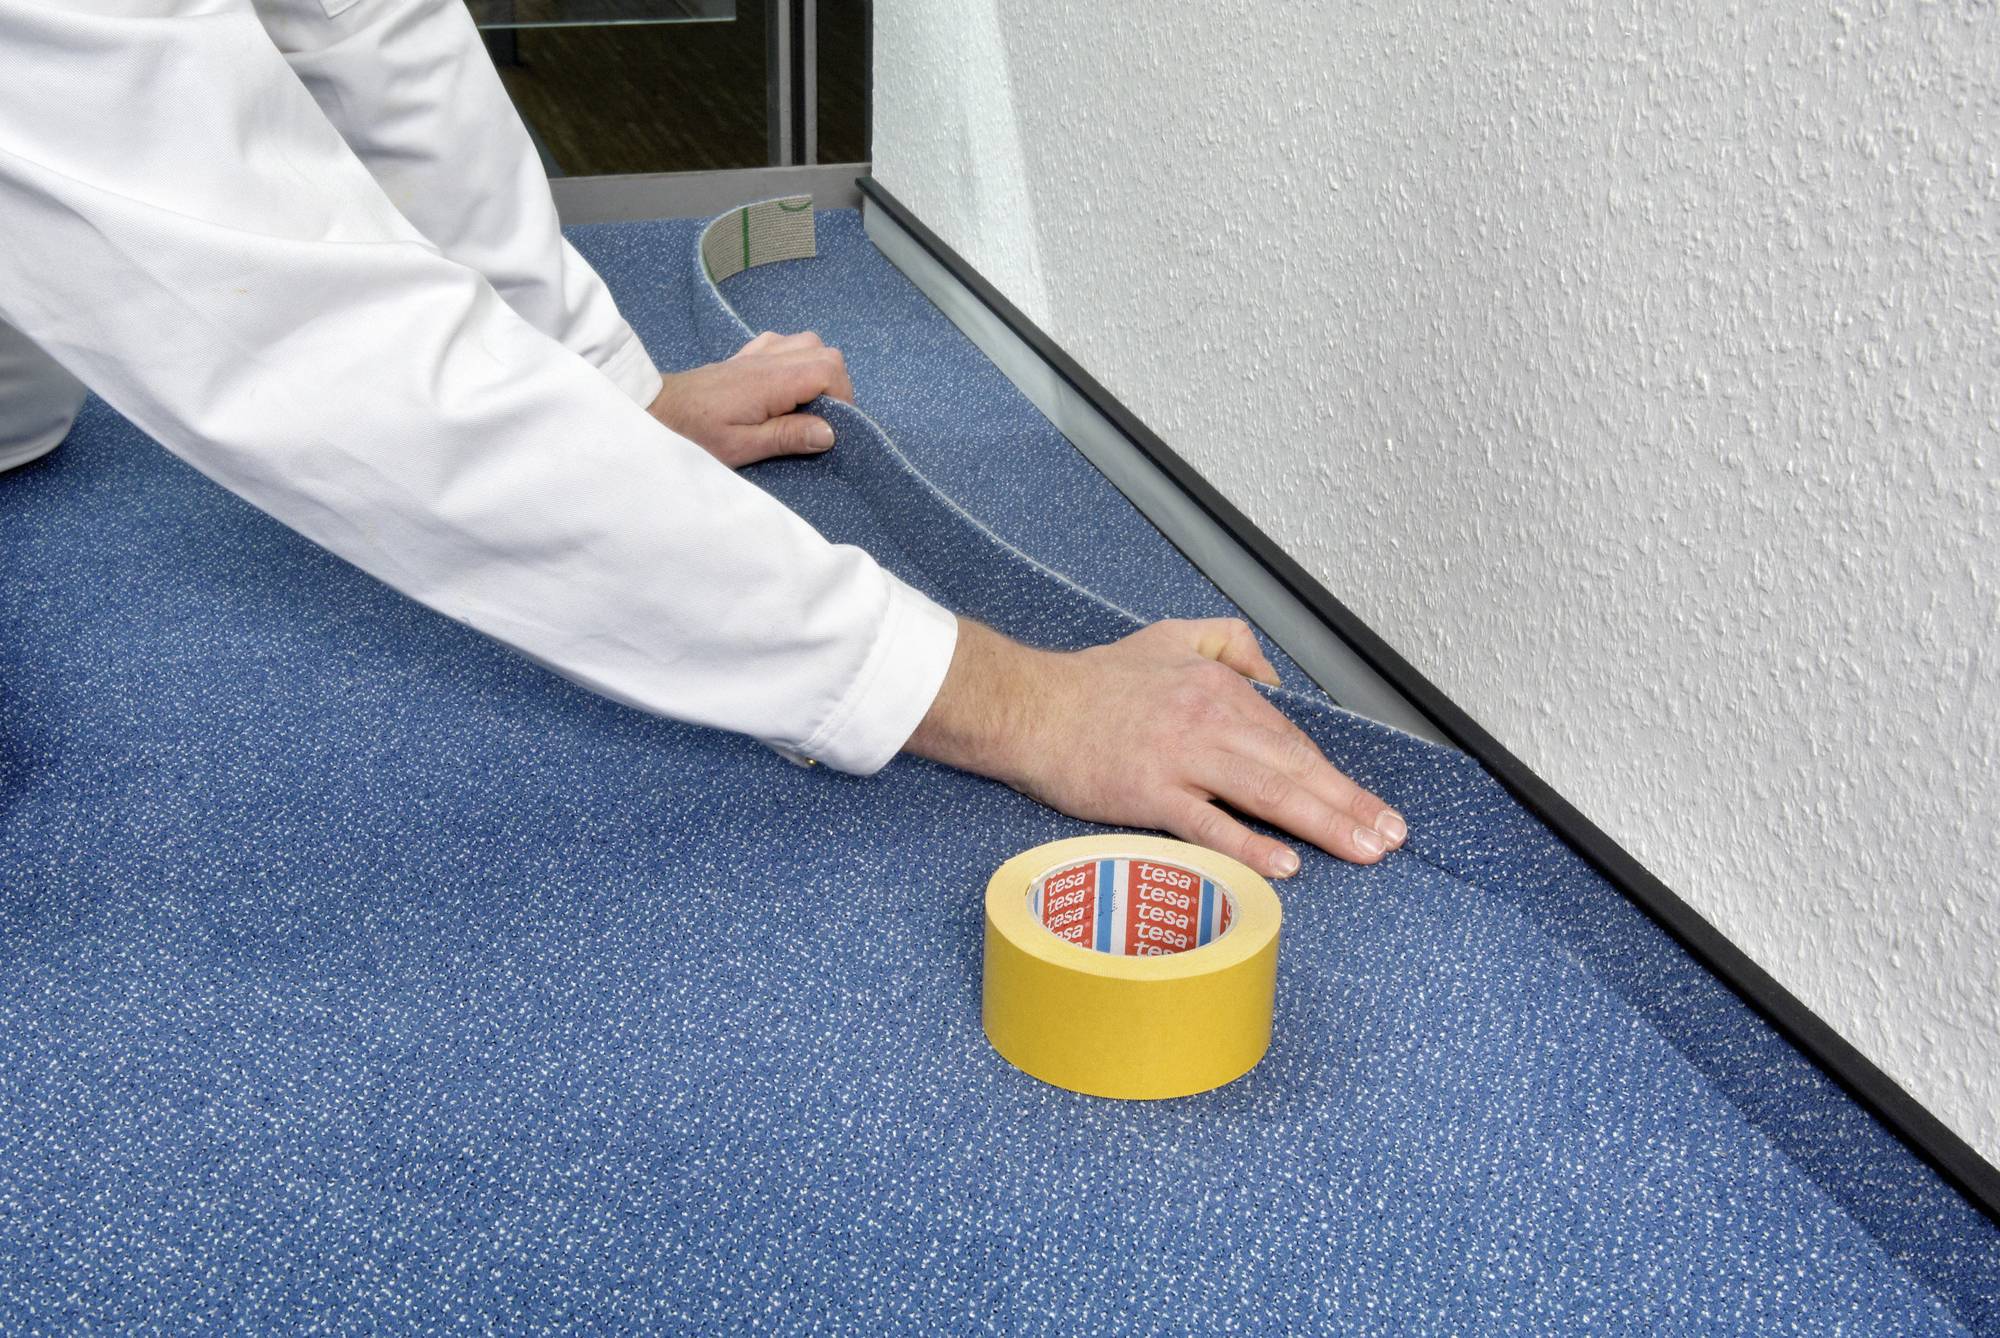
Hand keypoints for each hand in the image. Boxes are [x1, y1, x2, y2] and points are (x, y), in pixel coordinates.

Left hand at [648, 331, 854, 467]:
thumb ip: (787, 437)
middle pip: (826, 352)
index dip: (844, 398)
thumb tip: (829, 434)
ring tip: (806, 404)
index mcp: (772, 380)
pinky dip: (794, 359)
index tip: (834, 427)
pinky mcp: (745, 355)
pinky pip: (783, 342)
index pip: (830, 370)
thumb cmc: (694, 433)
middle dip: (836, 385)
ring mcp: (757, 352)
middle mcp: (769, 358)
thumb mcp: (742, 446)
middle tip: (822, 418)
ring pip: (808, 343)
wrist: (654, 410)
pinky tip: (784, 384)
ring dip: (818, 370)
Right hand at [906, 619, 1407, 875]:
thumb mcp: (1168, 637)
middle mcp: (1208, 720)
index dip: (1333, 774)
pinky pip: (1209, 824)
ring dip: (1324, 823)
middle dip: (1349, 803)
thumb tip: (1273, 679)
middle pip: (1294, 766)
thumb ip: (1228, 644)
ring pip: (1267, 793)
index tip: (1368, 802)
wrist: (1027, 705)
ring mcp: (1180, 759)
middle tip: (1390, 834)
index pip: (1290, 737)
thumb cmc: (1090, 682)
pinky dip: (1250, 843)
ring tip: (1363, 850)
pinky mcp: (1148, 794)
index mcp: (1218, 687)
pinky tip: (1285, 864)